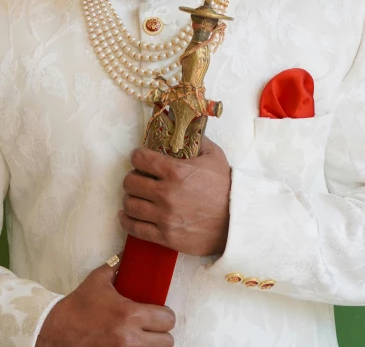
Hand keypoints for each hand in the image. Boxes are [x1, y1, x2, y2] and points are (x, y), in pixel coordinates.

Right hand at [36, 259, 174, 345]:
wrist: (58, 330)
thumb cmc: (79, 305)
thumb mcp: (99, 279)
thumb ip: (117, 265)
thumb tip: (127, 254)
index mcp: (129, 314)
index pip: (167, 319)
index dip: (165, 314)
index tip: (159, 312)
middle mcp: (130, 337)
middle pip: (167, 341)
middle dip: (162, 332)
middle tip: (153, 326)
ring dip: (153, 344)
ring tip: (144, 336)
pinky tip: (133, 344)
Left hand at [119, 136, 230, 255]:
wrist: (237, 221)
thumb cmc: (226, 187)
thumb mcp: (214, 156)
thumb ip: (197, 140)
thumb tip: (185, 128)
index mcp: (176, 171)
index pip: (140, 158)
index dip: (137, 156)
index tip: (139, 158)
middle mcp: (166, 193)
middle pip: (130, 182)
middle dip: (132, 178)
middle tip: (138, 178)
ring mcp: (164, 216)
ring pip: (130, 205)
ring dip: (130, 198)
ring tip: (135, 197)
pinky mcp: (165, 236)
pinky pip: (135, 228)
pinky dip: (127, 221)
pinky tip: (128, 215)